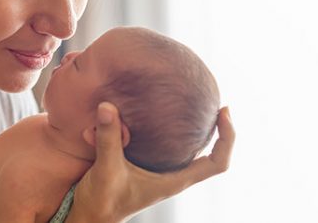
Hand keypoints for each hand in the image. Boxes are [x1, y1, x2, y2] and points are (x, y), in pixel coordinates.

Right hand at [66, 102, 234, 222]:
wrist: (90, 216)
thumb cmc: (102, 199)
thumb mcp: (105, 168)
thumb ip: (108, 138)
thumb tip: (108, 107)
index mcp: (175, 180)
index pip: (217, 163)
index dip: (227, 138)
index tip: (223, 112)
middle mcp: (174, 175)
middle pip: (212, 155)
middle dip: (218, 130)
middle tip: (218, 106)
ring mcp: (163, 171)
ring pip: (191, 150)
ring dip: (197, 130)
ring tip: (199, 105)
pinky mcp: (149, 166)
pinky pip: (169, 146)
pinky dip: (171, 130)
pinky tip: (161, 113)